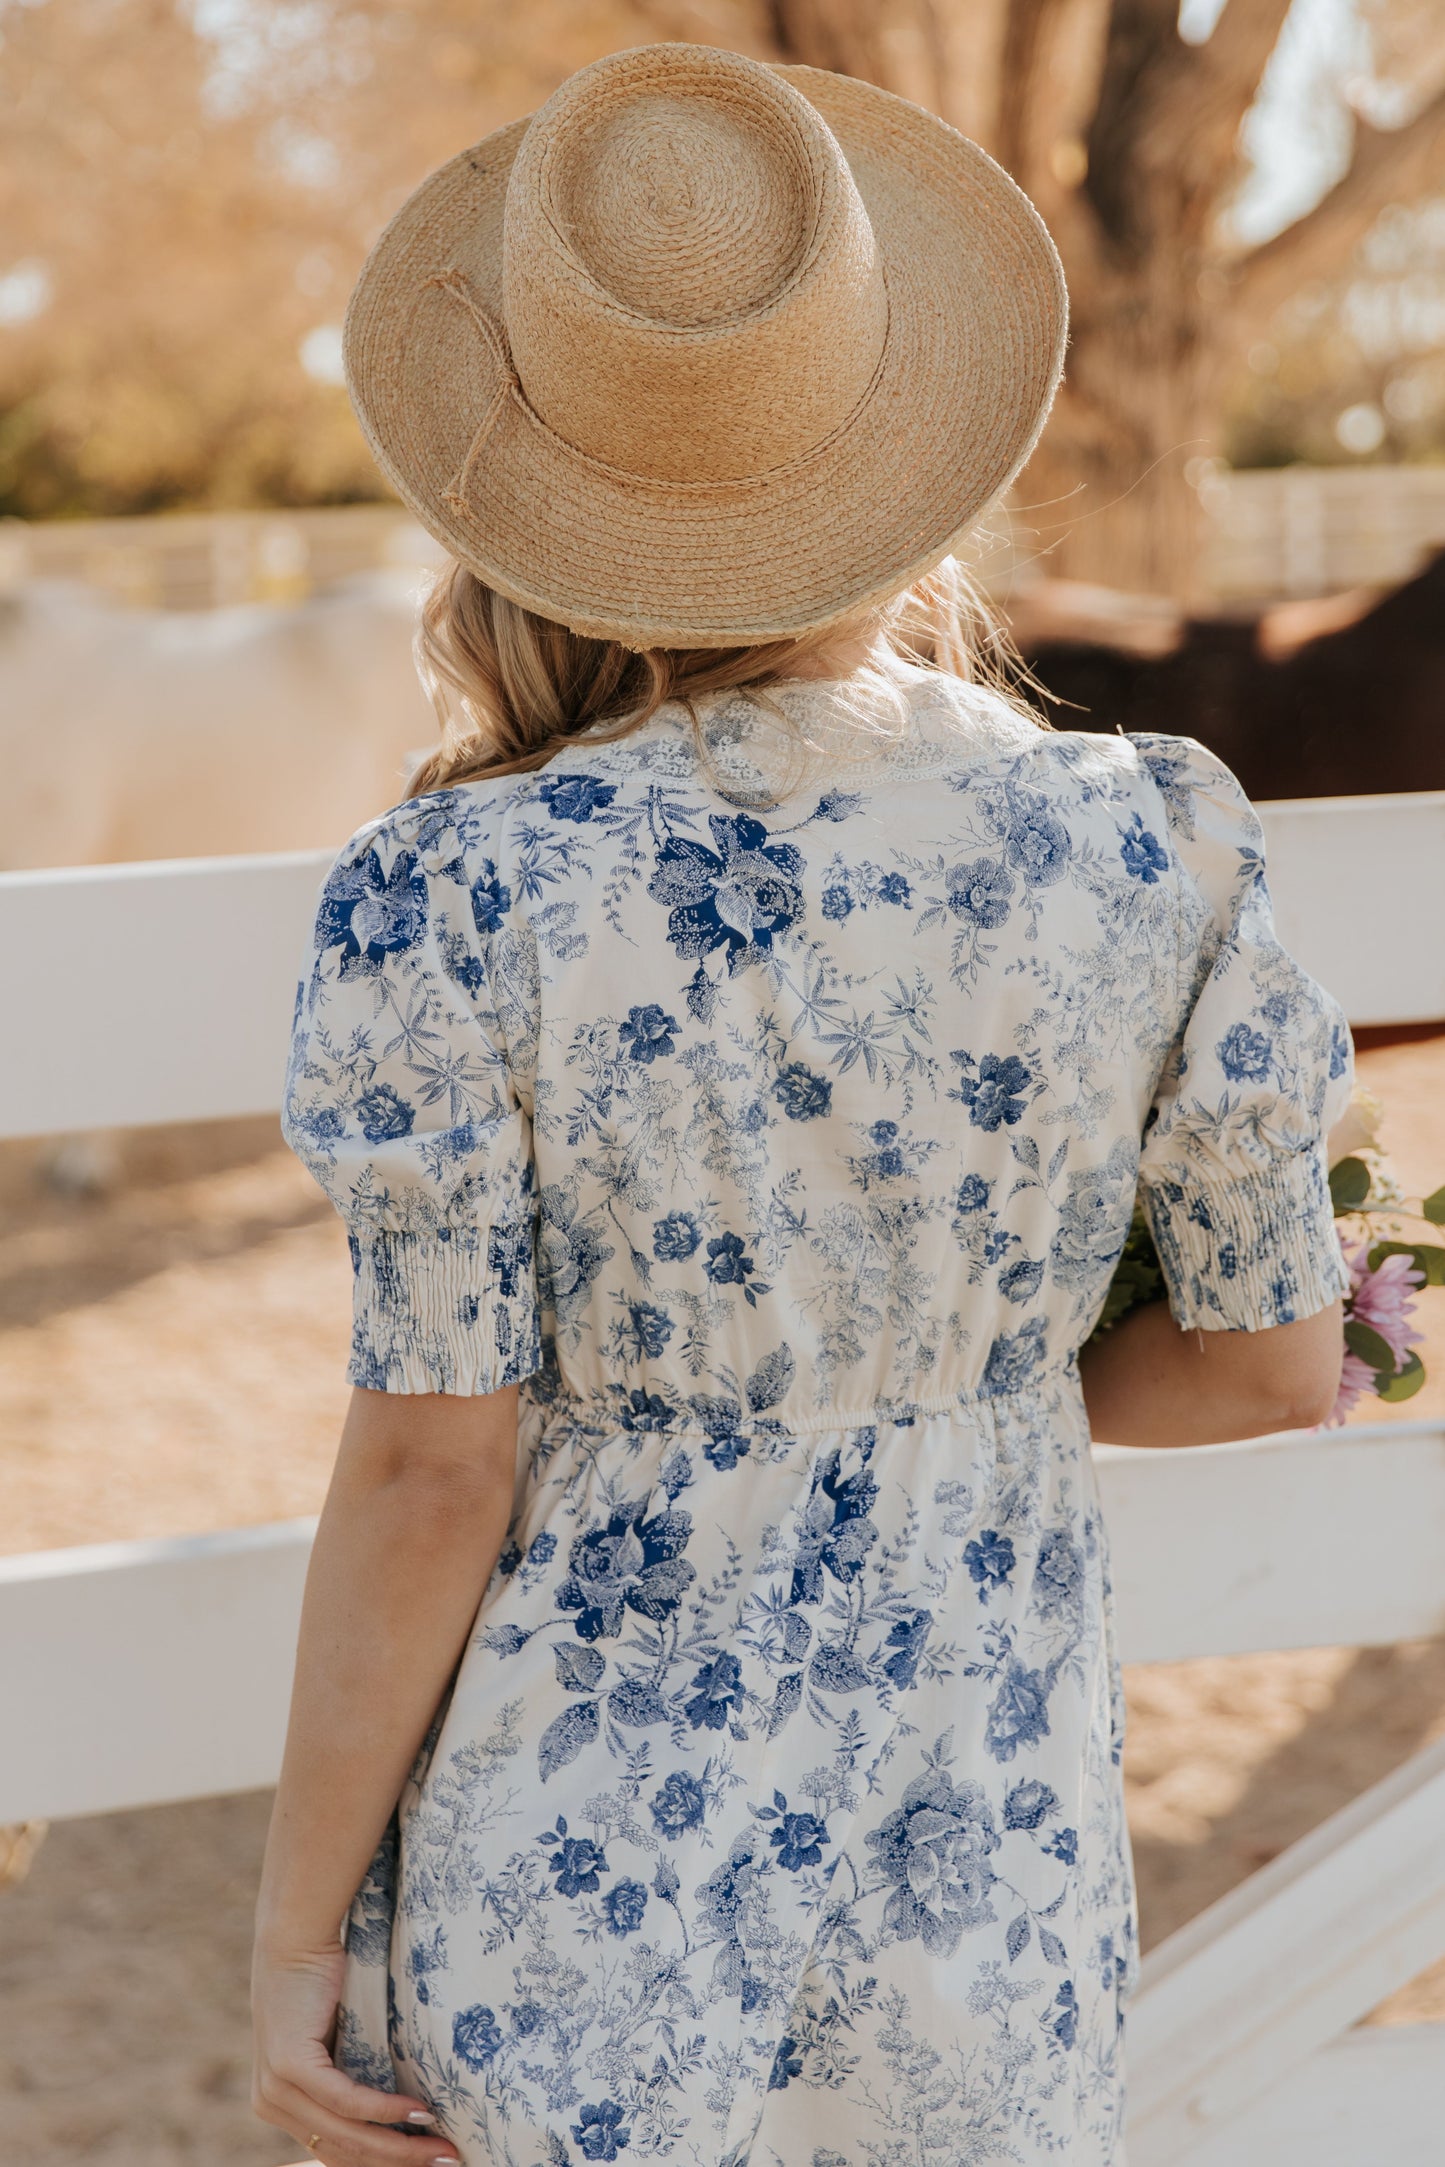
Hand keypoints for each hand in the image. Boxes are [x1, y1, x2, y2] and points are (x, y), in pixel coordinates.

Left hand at [251, 1941, 459, 2166]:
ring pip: (348, 2135)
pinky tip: (420, 2113)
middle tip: (448, 2162)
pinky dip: (387, 2111)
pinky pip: (346, 2101)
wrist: (296, 1935)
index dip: (382, 2164)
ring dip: (402, 2146)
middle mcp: (270, 2105)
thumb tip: (399, 2115)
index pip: (335, 2153)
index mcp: (278, 2105)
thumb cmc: (320, 1982)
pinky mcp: (291, 2066)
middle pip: (344, 2153)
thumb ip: (347, 2078)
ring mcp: (277, 2088)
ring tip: (443, 2148)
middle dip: (401, 2163)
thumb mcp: (331, 2042)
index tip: (426, 2163)